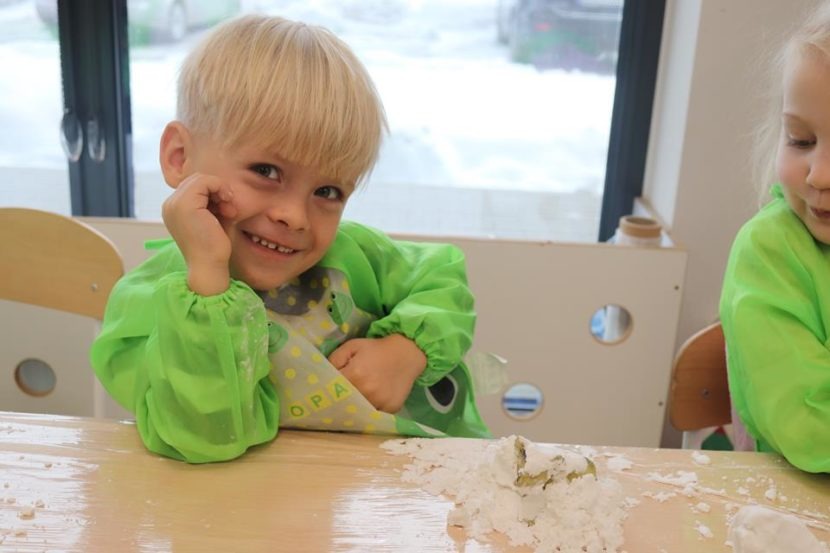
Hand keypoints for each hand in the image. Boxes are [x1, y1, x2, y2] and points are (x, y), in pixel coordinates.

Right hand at [161, 173, 236, 295]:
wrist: (209, 267)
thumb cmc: (214, 248)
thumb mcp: (212, 218)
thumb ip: (212, 201)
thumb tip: (221, 186)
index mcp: (174, 209)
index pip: (195, 187)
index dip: (214, 193)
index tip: (226, 210)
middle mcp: (170, 205)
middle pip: (197, 180)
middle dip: (218, 190)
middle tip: (228, 210)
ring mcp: (175, 204)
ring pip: (201, 179)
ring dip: (220, 191)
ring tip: (228, 211)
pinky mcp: (185, 204)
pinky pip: (205, 181)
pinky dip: (221, 189)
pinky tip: (227, 208)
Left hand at [328, 334, 426, 412]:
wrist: (407, 353)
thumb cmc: (376, 349)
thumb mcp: (352, 346)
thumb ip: (334, 360)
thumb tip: (324, 376)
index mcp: (355, 374)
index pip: (331, 389)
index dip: (327, 390)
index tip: (323, 392)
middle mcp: (367, 391)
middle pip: (344, 404)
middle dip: (338, 402)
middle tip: (334, 401)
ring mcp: (380, 402)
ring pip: (358, 413)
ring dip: (353, 409)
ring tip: (349, 405)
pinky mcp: (390, 410)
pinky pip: (373, 416)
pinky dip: (368, 412)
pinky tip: (366, 406)